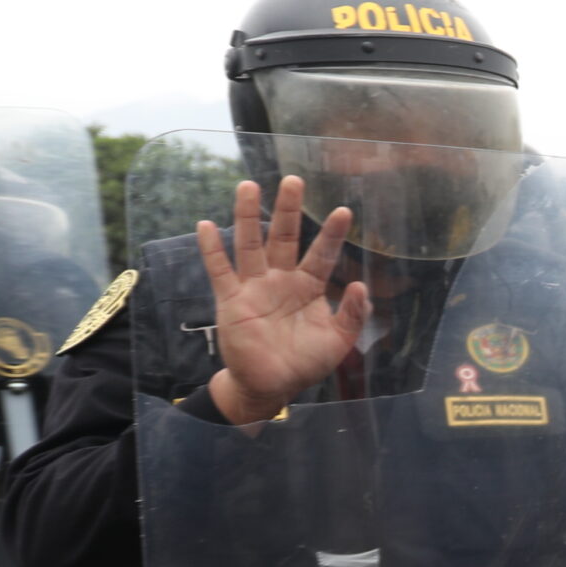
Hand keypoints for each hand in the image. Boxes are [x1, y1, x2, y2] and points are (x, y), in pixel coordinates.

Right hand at [200, 176, 368, 424]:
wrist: (270, 386)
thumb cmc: (304, 362)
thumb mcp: (338, 341)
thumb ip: (352, 314)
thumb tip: (360, 285)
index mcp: (308, 288)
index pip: (322, 255)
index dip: (332, 234)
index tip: (344, 211)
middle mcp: (280, 280)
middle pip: (284, 237)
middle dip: (288, 210)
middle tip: (294, 180)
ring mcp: (254, 288)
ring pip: (250, 245)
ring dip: (247, 216)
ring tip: (249, 185)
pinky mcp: (231, 301)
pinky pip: (220, 271)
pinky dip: (212, 249)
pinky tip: (205, 225)